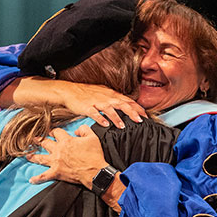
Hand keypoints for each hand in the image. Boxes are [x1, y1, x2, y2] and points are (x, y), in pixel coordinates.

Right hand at [0, 78, 145, 127]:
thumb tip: (127, 107)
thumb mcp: (103, 94)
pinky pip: (94, 113)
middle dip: (132, 112)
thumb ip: (115, 101)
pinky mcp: (86, 107)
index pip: (128, 101)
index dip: (138, 108)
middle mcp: (106, 97)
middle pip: (122, 104)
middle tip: (140, 121)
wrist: (69, 91)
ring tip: (123, 126)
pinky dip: (100, 119)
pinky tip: (105, 125)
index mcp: (111, 94)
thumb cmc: (87, 94)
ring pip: (109, 109)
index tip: (146, 117)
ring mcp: (96, 102)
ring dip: (117, 118)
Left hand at [26, 125, 106, 186]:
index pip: (56, 132)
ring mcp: (56, 162)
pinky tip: (31, 180)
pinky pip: (44, 176)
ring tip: (27, 155)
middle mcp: (58, 150)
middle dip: (39, 140)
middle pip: (45, 143)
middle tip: (34, 139)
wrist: (95, 172)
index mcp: (66, 140)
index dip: (53, 131)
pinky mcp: (56, 172)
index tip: (51, 132)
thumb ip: (84, 129)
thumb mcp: (92, 137)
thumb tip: (76, 130)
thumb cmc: (94, 155)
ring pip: (41, 158)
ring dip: (33, 156)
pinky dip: (37, 179)